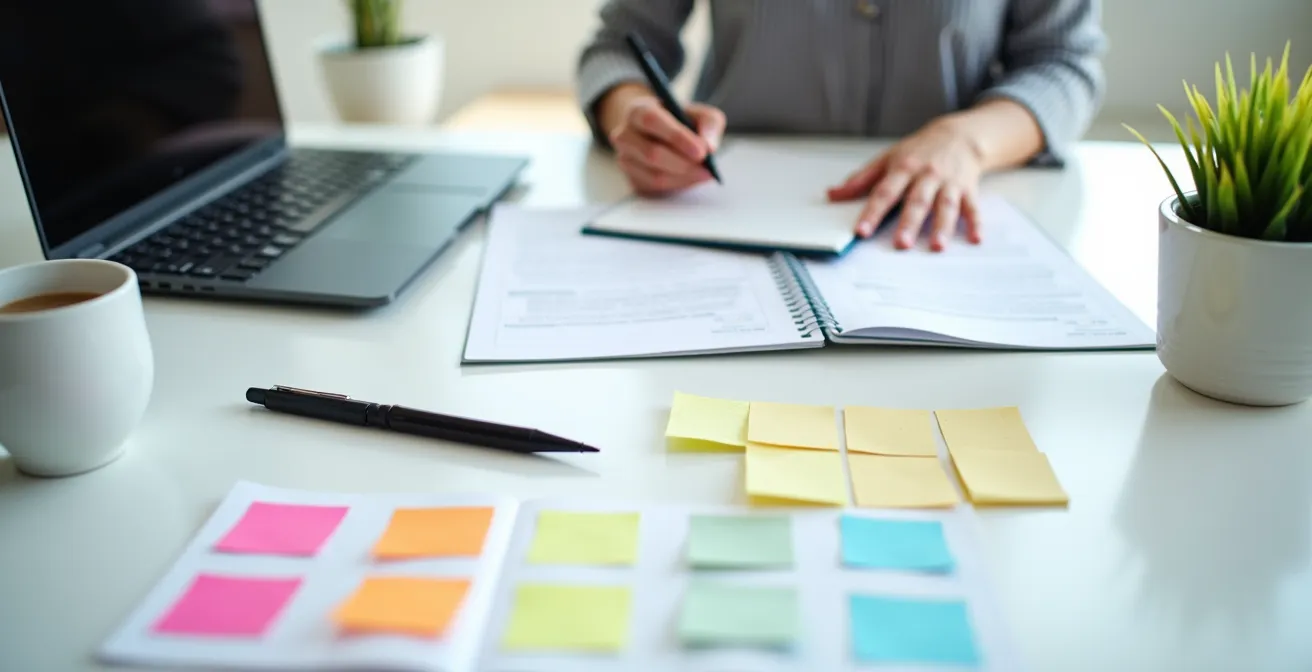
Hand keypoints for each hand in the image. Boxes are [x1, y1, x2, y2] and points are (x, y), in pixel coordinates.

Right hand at [597, 83, 725, 195]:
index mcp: (638, 110)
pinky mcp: (632, 179)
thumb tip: (710, 147)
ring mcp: (625, 159)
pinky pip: (656, 187)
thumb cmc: (679, 121)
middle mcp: (625, 135)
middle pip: (652, 153)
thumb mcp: (699, 113)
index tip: (701, 152)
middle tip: (707, 168)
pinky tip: (692, 178)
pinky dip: (678, 184)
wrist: (658, 133)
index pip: (652, 121)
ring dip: (684, 177)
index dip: (677, 137)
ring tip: (704, 173)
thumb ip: (709, 124)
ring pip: (654, 175)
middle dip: (683, 163)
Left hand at [826, 117, 983, 251]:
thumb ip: (860, 179)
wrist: (959, 136)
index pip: (884, 192)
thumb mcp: (887, 159)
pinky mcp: (968, 189)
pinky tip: (976, 239)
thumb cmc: (918, 151)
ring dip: (942, 226)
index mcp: (903, 168)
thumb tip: (832, 195)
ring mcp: (949, 183)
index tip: (861, 231)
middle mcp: (927, 176)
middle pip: (917, 201)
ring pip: (945, 206)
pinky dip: (976, 223)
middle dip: (909, 223)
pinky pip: (973, 208)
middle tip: (901, 244)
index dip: (872, 212)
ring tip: (937, 247)